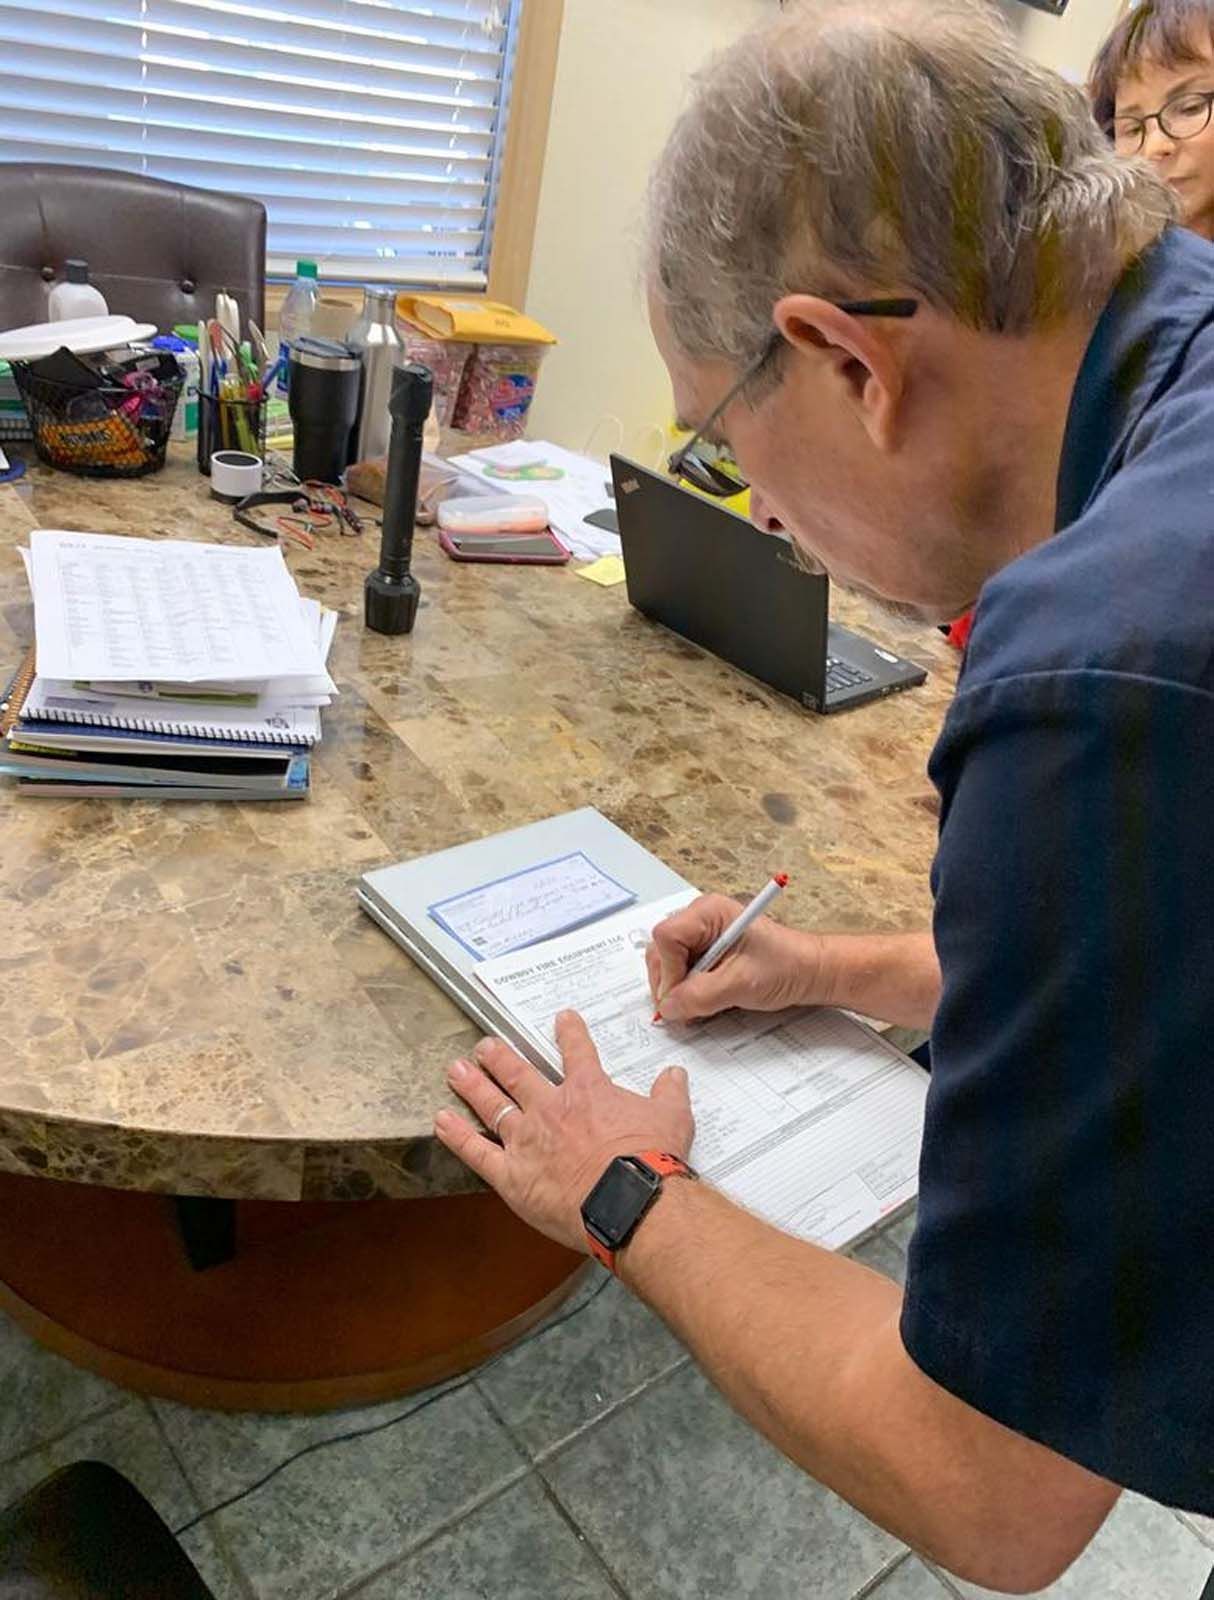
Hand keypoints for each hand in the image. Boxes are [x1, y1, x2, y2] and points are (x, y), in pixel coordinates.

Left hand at [434, 1011, 694, 1252]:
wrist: (630, 1200)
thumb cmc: (652, 1160)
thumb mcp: (673, 1118)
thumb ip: (669, 1094)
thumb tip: (675, 1075)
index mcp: (589, 1092)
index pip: (578, 1051)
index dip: (569, 1032)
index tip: (562, 1019)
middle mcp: (552, 1109)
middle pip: (519, 1073)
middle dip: (499, 1056)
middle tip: (485, 1045)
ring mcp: (527, 1140)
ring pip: (493, 1104)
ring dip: (473, 1085)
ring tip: (456, 1069)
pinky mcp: (512, 1175)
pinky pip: (477, 1151)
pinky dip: (458, 1135)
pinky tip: (442, 1121)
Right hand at [647, 893, 825, 1023]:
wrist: (808, 972)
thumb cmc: (786, 966)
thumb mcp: (741, 984)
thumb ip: (700, 996)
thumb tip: (668, 1007)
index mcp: (709, 912)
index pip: (667, 936)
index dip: (669, 970)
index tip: (681, 997)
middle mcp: (701, 918)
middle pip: (661, 950)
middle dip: (669, 983)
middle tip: (684, 1009)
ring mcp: (701, 935)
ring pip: (667, 963)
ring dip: (677, 989)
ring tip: (696, 1008)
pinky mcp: (705, 951)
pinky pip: (681, 970)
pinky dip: (686, 990)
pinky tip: (702, 1002)